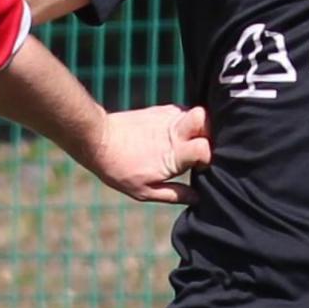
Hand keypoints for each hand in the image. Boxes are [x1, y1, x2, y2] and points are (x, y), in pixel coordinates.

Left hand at [87, 103, 211, 204]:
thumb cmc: (118, 168)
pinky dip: (186, 123)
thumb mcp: (144, 191)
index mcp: (174, 153)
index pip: (206, 148)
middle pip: (207, 119)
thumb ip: (174, 194)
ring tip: (188, 143)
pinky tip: (175, 136)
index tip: (201, 167)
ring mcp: (169, 116)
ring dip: (199, 127)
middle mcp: (175, 131)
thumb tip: (197, 198)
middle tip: (201, 147)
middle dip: (211, 131)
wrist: (96, 139)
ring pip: (198, 113)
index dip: (209, 157)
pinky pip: (184, 113)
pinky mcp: (161, 109)